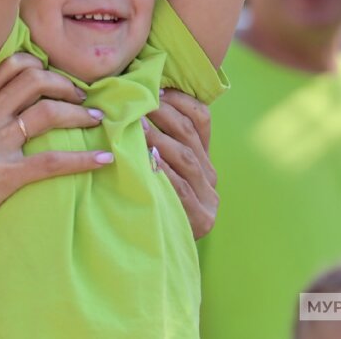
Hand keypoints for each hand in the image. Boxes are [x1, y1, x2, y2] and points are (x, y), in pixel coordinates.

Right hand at [0, 53, 110, 251]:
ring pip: (48, 114)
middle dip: (65, 84)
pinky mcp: (5, 176)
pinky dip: (83, 160)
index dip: (40, 67)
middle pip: (35, 81)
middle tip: (82, 96)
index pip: (11, 67)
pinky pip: (52, 162)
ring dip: (80, 113)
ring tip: (96, 119)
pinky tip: (103, 160)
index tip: (54, 77)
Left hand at [144, 88, 218, 238]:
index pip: (201, 119)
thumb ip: (154, 142)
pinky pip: (181, 188)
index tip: (156, 86)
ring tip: (136, 124)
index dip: (180, 100)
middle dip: (163, 113)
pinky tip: (147, 159)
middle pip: (189, 134)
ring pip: (186, 157)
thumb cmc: (150, 203)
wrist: (160, 255)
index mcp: (204, 159)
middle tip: (137, 100)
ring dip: (159, 137)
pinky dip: (164, 171)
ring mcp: (208, 198)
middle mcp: (210, 176)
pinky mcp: (200, 218)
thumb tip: (129, 102)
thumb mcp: (157, 171)